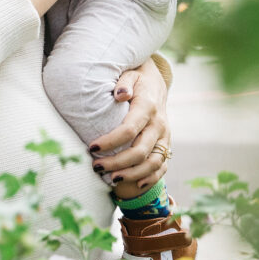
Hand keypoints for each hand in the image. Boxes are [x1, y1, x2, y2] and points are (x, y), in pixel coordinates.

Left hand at [89, 58, 170, 189]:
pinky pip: (162, 166)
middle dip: (117, 162)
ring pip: (153, 163)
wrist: (156, 83)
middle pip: (140, 151)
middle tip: (96, 166)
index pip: (129, 130)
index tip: (91, 147)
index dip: (110, 141)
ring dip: (132, 174)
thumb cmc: (136, 79)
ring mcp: (165, 136)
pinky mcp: (167, 144)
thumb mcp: (129, 75)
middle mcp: (159, 124)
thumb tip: (120, 94)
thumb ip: (124, 84)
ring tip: (111, 178)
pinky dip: (151, 178)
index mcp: (147, 107)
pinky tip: (135, 184)